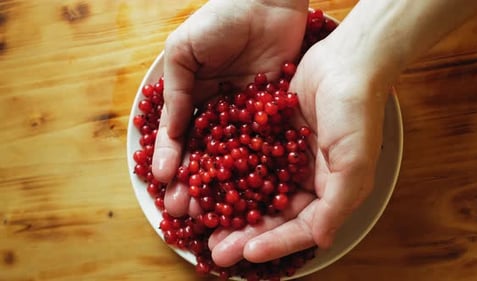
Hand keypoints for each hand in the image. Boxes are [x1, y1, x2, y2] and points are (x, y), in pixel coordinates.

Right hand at [152, 0, 308, 215]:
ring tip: (212, 212)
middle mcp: (220, 115)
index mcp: (194, 99)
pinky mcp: (275, 116)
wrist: (268, 0)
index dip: (172, 161)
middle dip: (194, 183)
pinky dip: (257, 168)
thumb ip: (176, 92)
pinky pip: (264, 145)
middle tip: (184, 211)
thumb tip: (166, 135)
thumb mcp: (184, 51)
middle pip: (205, 155)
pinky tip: (250, 191)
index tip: (165, 185)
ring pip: (233, 158)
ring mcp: (248, 118)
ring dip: (222, 186)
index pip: (179, 137)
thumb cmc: (221, 19)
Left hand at [207, 35, 390, 265]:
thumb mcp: (355, 161)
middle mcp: (307, 179)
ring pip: (254, 190)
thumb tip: (323, 242)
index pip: (302, 227)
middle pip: (273, 214)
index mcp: (330, 191)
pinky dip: (227, 172)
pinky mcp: (270, 136)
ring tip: (204, 221)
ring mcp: (287, 158)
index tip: (247, 255)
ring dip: (231, 206)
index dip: (276, 243)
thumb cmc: (356, 111)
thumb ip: (338, 203)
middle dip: (245, 233)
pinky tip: (205, 181)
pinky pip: (246, 159)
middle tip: (216, 250)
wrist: (345, 59)